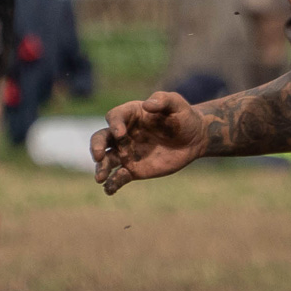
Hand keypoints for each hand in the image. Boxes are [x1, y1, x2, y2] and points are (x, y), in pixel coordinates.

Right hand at [92, 92, 208, 193]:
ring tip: (100, 178)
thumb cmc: (183, 117)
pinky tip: (109, 190)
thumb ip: (163, 99)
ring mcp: (127, 152)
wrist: (194, 138)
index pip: (114, 117)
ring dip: (101, 168)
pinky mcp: (134, 169)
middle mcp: (124, 134)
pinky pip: (119, 177)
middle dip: (97, 146)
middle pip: (102, 138)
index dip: (115, 124)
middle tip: (99, 155)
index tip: (121, 133)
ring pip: (107, 160)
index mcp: (131, 115)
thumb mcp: (176, 104)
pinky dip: (112, 184)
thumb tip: (147, 105)